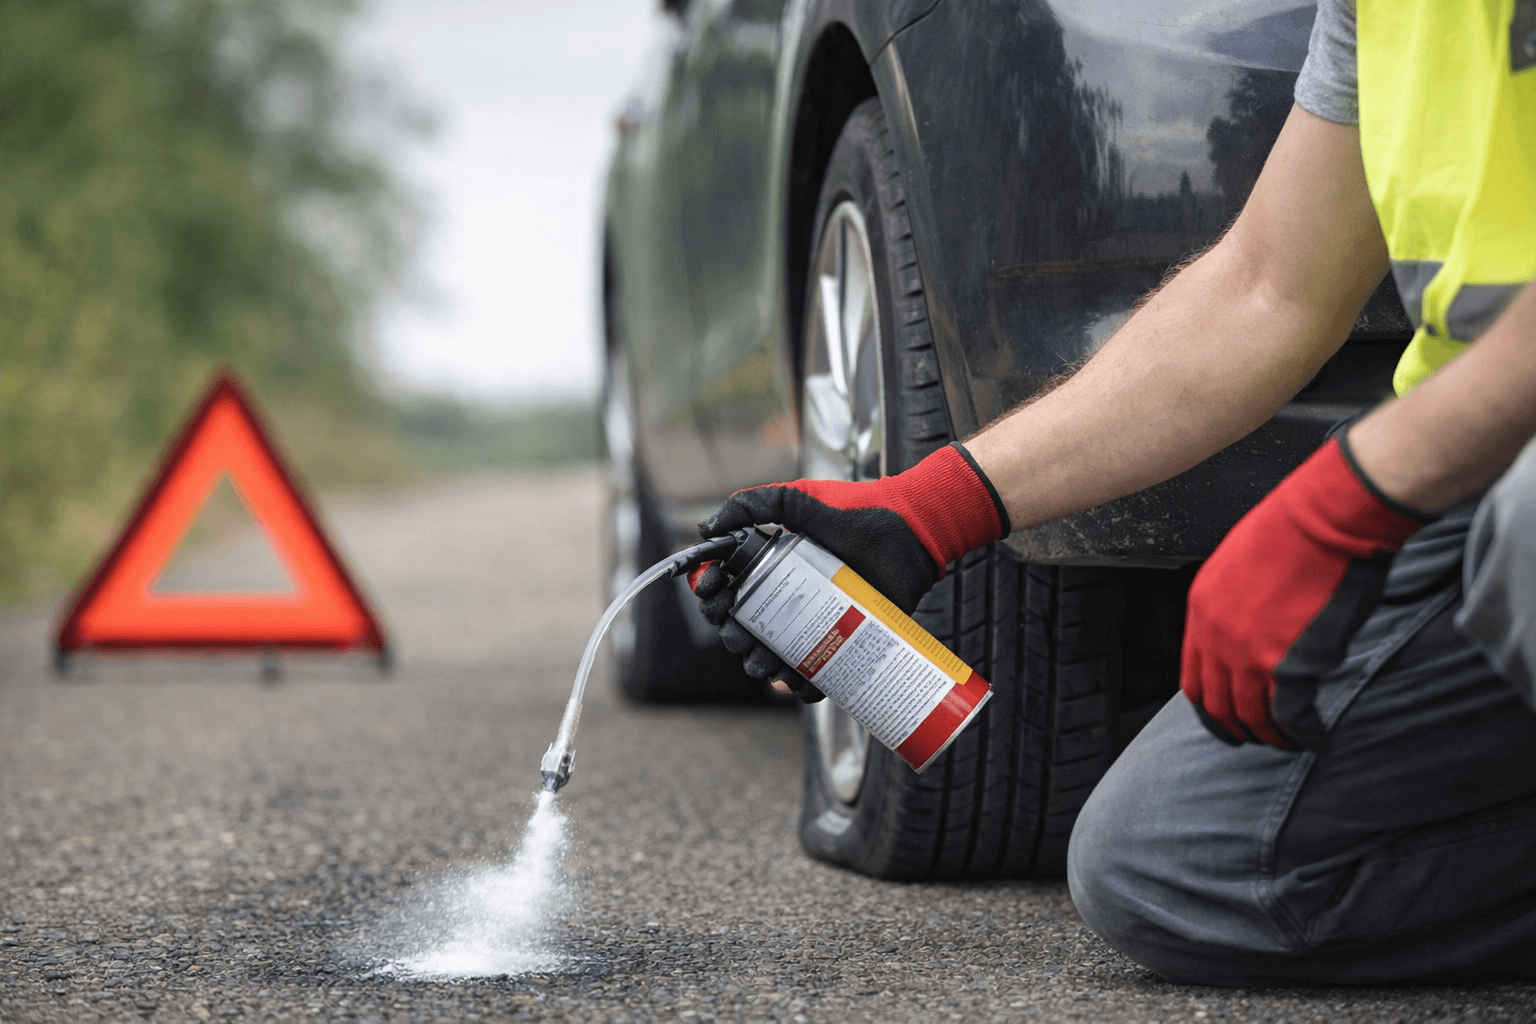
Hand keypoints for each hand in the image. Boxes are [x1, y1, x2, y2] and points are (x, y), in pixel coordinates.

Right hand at [693, 442, 1009, 695]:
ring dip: (761, 666)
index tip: (713, 593)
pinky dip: (804, 686)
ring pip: (777, 654)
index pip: (729, 586)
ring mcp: (817, 621)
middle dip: (732, 636)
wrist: (916, 532)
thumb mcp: (803, 500)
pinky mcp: (846, 640)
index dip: (712, 595)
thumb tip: (706, 527)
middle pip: (746, 625)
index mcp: (773, 564)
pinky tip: (798, 684)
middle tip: (738, 635)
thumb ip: (756, 503)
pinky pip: (818, 672)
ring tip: (766, 666)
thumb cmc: (862, 512)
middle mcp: (791, 596)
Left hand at [1181, 434, 1432, 749]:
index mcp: (1200, 610)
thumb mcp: (1241, 564)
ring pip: (1253, 717)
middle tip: (1256, 740)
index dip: (1210, 706)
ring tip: (1293, 741)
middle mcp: (1216, 636)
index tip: (1225, 719)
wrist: (1326, 519)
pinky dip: (1306, 735)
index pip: (1192, 678)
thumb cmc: (1296, 530)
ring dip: (1273, 736)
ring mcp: (1249, 653)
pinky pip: (1292, 717)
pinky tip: (1319, 739)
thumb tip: (1247, 630)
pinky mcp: (1288, 664)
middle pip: (1217, 704)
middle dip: (1236, 729)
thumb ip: (1235, 603)